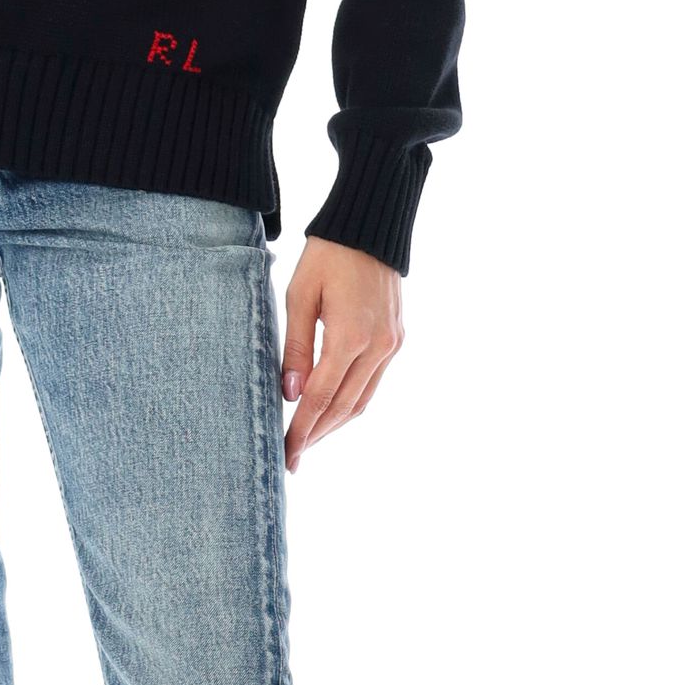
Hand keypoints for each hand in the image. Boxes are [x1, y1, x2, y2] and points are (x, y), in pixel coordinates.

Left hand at [281, 237, 403, 472]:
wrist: (370, 227)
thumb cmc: (328, 256)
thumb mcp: (300, 296)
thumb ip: (295, 347)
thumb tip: (290, 393)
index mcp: (350, 335)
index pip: (322, 396)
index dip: (302, 429)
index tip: (287, 453)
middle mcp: (378, 346)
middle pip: (344, 407)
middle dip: (317, 435)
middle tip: (292, 457)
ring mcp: (391, 344)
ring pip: (362, 400)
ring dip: (335, 424)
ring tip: (308, 440)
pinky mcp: (396, 339)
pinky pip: (372, 383)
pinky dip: (351, 402)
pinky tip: (330, 410)